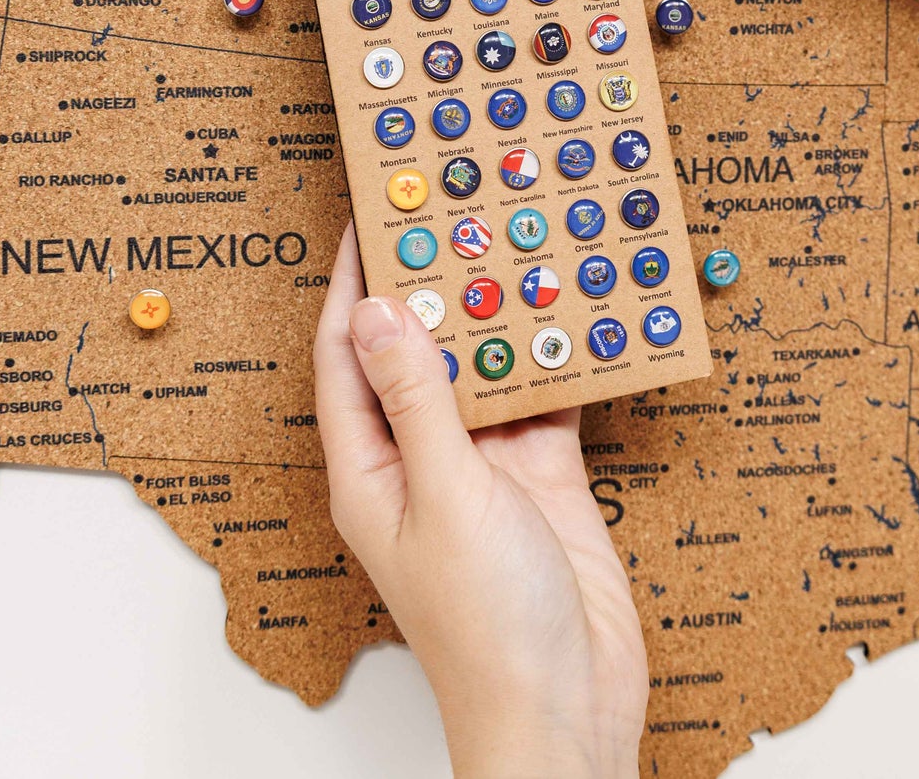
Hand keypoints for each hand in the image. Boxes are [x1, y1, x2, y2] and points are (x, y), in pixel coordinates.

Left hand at [314, 227, 647, 778]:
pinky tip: (571, 314)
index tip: (367, 220)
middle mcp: (419, 459)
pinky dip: (555, 359)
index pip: (346, 356)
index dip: (352, 286)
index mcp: (369, 468)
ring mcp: (482, 467)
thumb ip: (419, 400)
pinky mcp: (539, 476)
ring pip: (481, 369)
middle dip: (431, 288)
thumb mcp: (446, 495)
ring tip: (511, 245)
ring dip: (496, 316)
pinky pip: (541, 400)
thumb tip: (380, 313)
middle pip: (415, 352)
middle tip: (453, 215)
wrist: (569, 704)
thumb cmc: (487, 623)